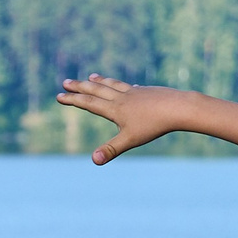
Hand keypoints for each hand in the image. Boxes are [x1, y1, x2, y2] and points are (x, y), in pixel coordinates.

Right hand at [56, 73, 191, 163]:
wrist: (178, 107)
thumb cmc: (154, 125)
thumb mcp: (130, 140)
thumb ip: (111, 150)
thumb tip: (94, 161)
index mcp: (115, 109)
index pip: (89, 103)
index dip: (73, 100)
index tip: (59, 96)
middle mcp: (122, 98)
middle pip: (96, 90)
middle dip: (79, 87)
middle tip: (66, 82)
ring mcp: (134, 92)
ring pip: (112, 85)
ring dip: (99, 82)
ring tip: (90, 77)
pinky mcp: (146, 91)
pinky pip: (129, 87)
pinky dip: (122, 86)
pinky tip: (128, 87)